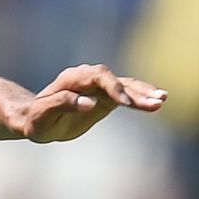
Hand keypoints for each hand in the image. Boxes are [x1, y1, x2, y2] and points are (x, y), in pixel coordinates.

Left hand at [19, 64, 166, 142]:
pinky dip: (141, 98)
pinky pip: (127, 94)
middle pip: (116, 80)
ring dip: (144, 93)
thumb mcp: (42, 115)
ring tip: (162, 100)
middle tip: (155, 101)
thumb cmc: (36, 119)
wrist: (37, 120)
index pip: (98, 78)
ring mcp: (99, 86)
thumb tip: (88, 102)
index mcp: (71, 79)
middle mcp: (88, 78)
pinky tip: (158, 101)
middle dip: (135, 91)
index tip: (125, 104)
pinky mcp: (106, 96)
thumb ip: (62, 104)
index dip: (113, 88)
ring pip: (125, 86)